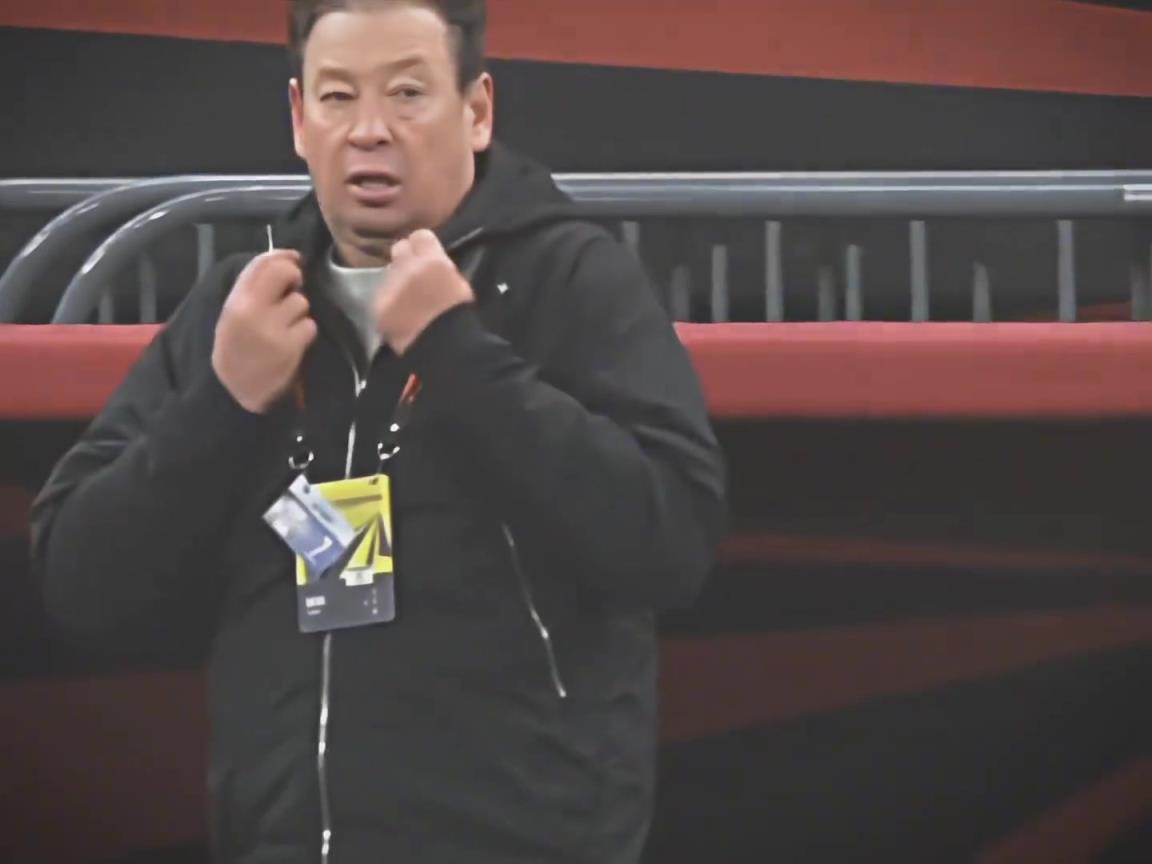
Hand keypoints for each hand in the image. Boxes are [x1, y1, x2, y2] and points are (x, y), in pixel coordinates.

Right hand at [212, 250, 316, 413]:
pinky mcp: (290, 347)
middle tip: (293, 288)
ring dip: (299, 312)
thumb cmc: (236, 348)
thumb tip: (285, 258)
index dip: (282, 256)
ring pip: (301, 302)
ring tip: (286, 325)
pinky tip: (293, 341)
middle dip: (294, 276)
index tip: (293, 258)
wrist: (235, 391)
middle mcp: (252, 311)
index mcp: (236, 301)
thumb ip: (253, 286)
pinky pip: (309, 326)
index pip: (261, 263)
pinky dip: (305, 332)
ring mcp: (272, 329)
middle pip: (285, 272)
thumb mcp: (233, 314)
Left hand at [376, 230, 474, 354]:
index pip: (420, 235)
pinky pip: (380, 293)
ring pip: (388, 271)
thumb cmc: (457, 317)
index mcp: (433, 260)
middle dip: (406, 259)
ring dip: (396, 280)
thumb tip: (430, 259)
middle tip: (414, 275)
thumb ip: (441, 265)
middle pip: (399, 248)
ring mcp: (390, 285)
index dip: (422, 246)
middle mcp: (408, 266)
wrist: (441, 348)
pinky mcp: (378, 303)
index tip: (426, 256)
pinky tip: (398, 312)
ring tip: (406, 298)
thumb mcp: (458, 282)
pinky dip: (388, 300)